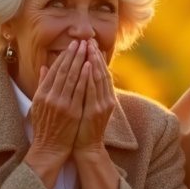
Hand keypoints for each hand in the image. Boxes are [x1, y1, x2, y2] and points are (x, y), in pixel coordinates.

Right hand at [24, 40, 87, 187]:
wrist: (49, 149)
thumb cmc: (45, 127)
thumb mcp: (39, 105)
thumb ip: (43, 85)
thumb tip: (44, 67)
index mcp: (42, 94)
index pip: (54, 71)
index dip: (63, 57)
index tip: (71, 46)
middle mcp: (50, 97)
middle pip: (63, 71)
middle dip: (72, 54)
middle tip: (80, 41)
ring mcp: (61, 104)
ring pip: (72, 77)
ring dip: (80, 61)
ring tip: (86, 48)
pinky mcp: (72, 112)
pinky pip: (80, 90)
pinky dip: (84, 77)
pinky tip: (89, 66)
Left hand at [73, 40, 116, 155]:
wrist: (86, 148)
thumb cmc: (83, 128)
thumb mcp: (87, 107)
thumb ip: (87, 91)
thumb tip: (83, 76)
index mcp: (105, 98)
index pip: (103, 73)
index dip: (98, 58)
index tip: (91, 45)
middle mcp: (107, 99)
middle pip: (102, 72)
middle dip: (95, 55)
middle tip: (89, 40)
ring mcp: (102, 105)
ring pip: (99, 78)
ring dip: (94, 61)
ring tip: (89, 47)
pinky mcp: (95, 111)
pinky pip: (93, 90)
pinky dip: (91, 76)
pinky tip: (88, 65)